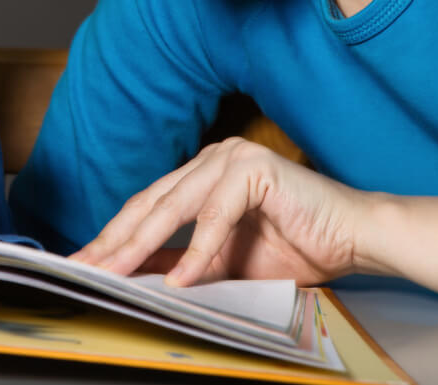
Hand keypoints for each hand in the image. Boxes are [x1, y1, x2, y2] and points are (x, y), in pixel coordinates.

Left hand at [71, 138, 363, 285]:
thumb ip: (182, 260)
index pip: (145, 207)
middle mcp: (209, 159)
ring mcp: (230, 158)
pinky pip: (215, 216)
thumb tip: (134, 272)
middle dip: (114, 240)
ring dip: (141, 244)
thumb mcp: (223, 262)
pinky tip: (178, 279)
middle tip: (84, 267)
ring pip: (173, 207)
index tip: (83, 262)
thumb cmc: (294, 247)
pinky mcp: (253, 168)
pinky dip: (198, 251)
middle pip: (149, 204)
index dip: (113, 236)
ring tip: (115, 272)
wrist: (355, 238)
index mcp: (198, 175)